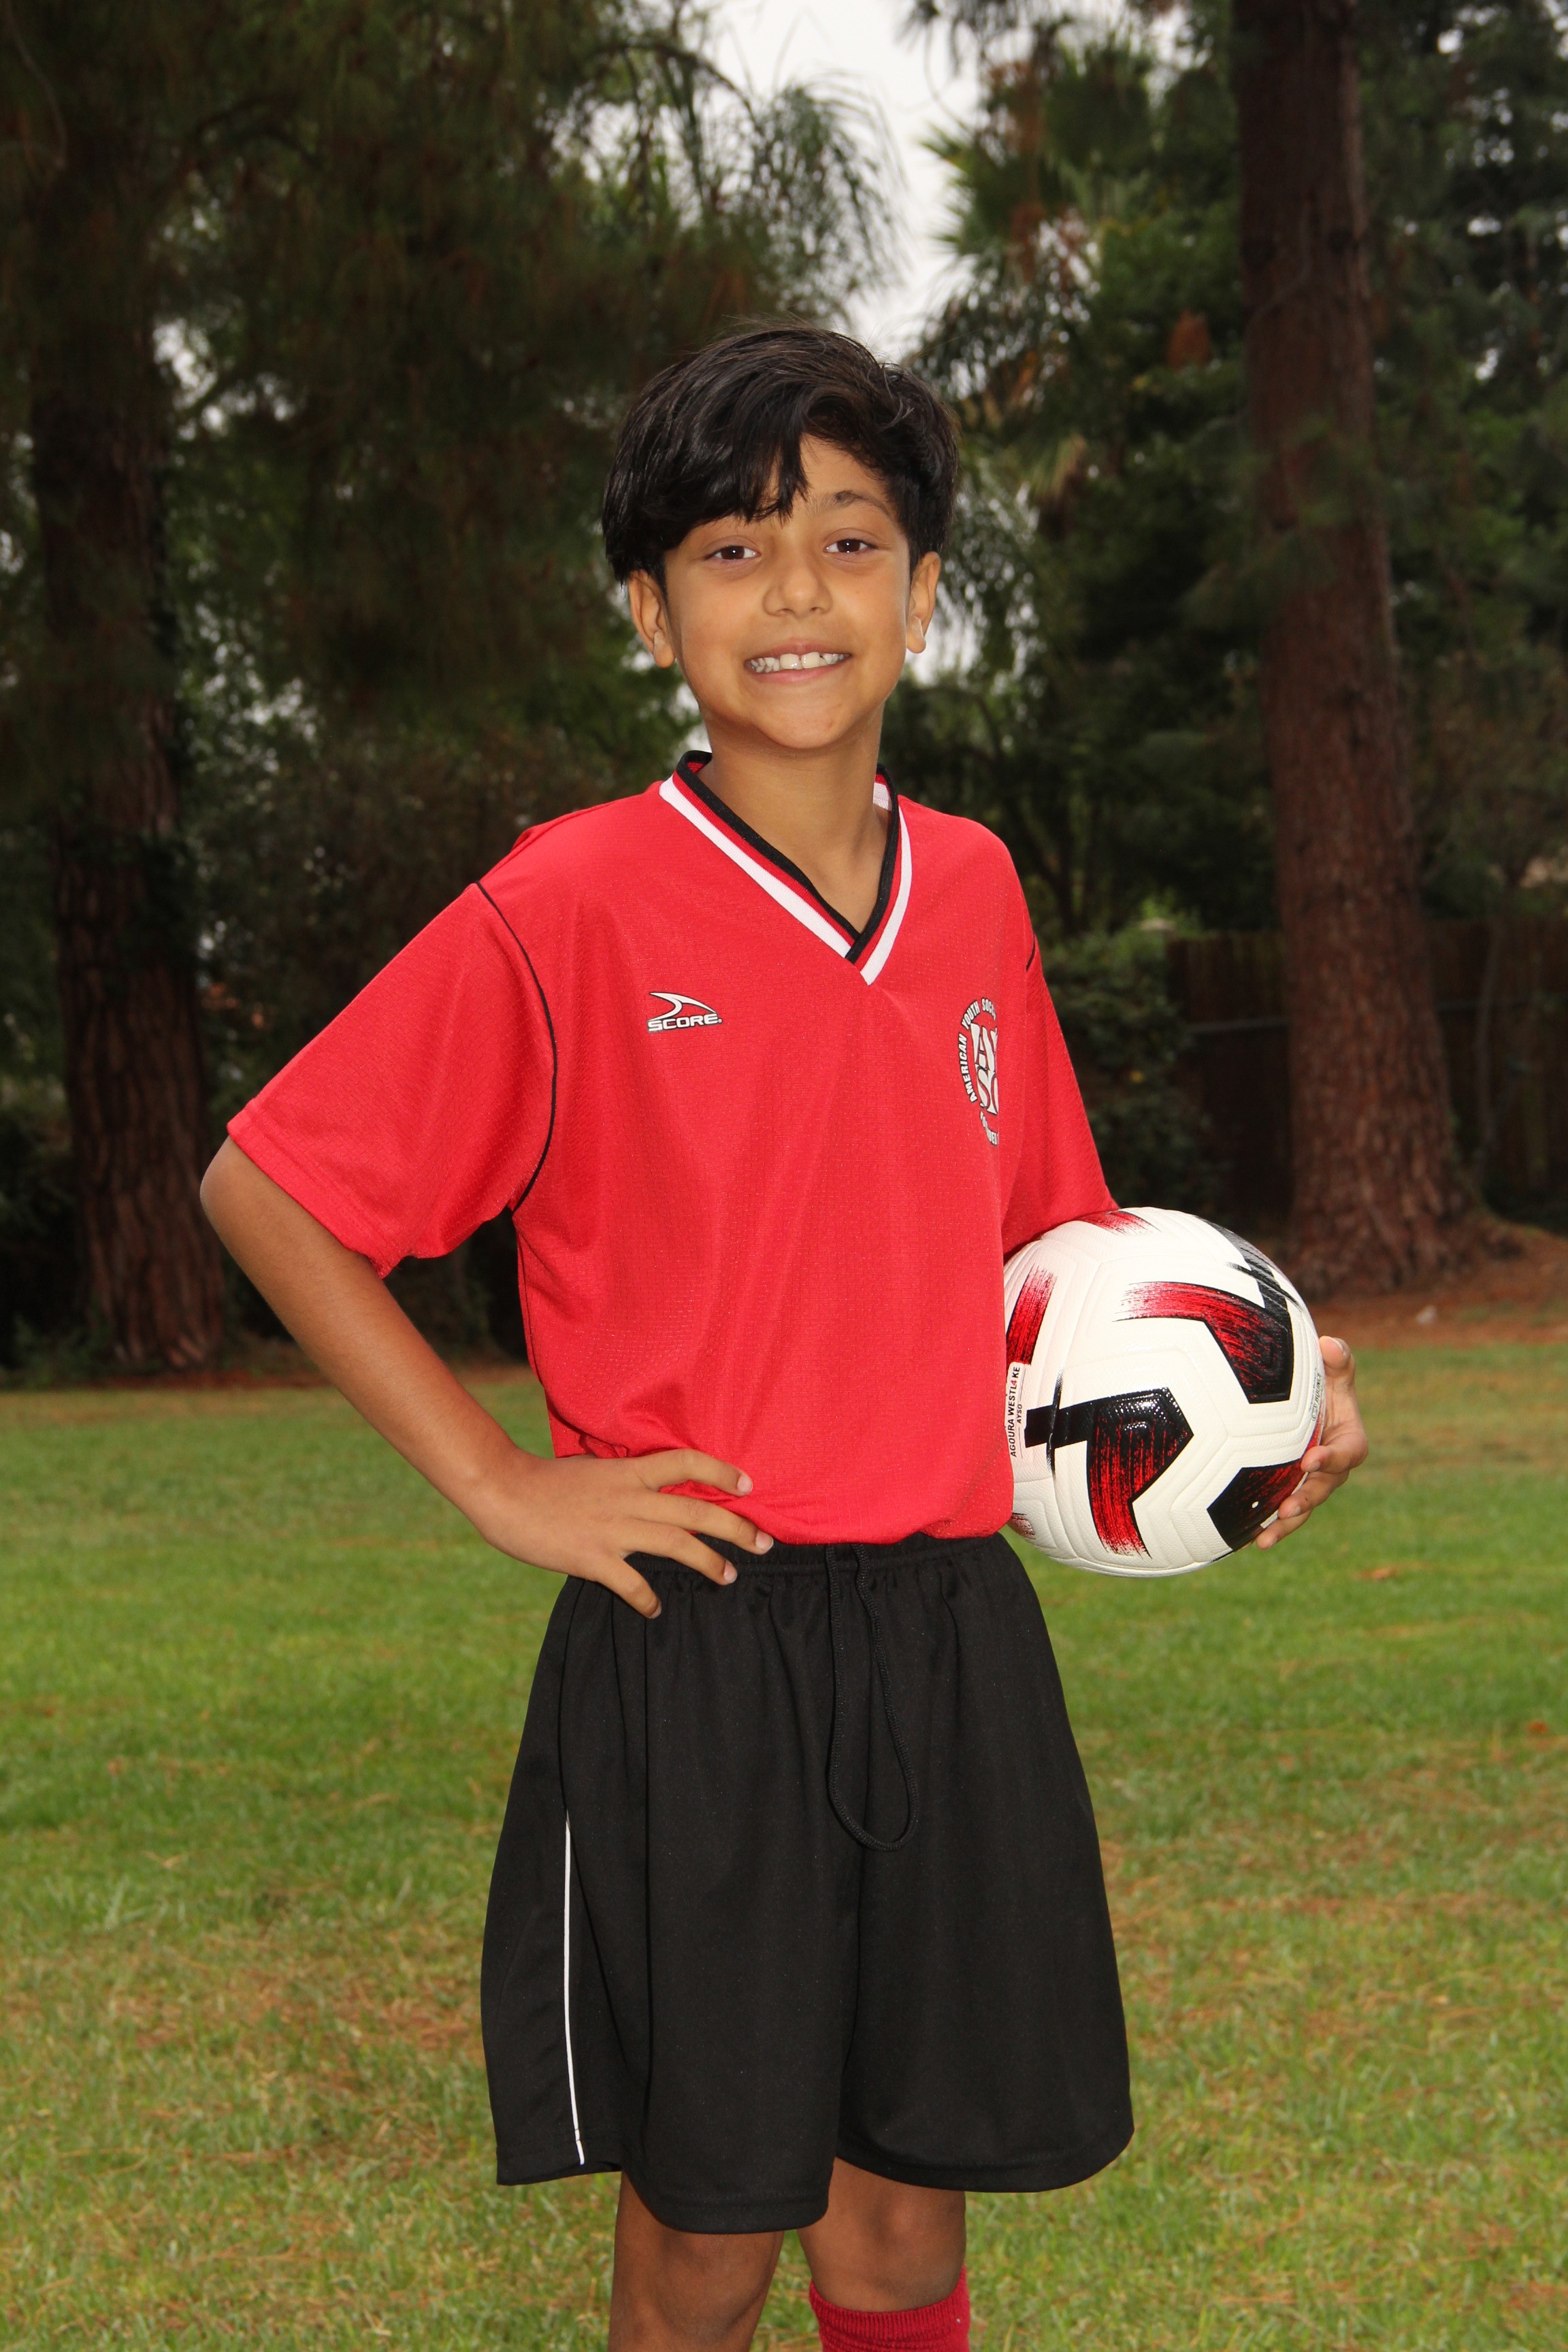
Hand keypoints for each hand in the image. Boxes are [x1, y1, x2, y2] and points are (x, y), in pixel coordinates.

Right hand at [466, 1447, 771, 1617]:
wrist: (504, 1491)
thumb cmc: (545, 1480)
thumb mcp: (593, 1469)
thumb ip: (624, 1481)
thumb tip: (648, 1491)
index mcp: (629, 1472)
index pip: (686, 1463)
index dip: (721, 1472)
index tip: (748, 1485)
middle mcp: (629, 1498)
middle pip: (695, 1511)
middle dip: (735, 1527)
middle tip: (764, 1543)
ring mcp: (613, 1529)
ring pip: (676, 1545)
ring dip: (709, 1562)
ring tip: (731, 1577)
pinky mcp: (592, 1558)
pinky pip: (632, 1584)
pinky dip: (648, 1599)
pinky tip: (656, 1610)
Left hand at [1255, 1334, 1367, 1548]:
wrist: (1295, 1395)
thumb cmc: (1318, 1377)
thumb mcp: (1332, 1365)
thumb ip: (1337, 1357)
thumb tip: (1329, 1346)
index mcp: (1348, 1438)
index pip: (1349, 1452)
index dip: (1333, 1458)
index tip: (1311, 1460)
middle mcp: (1330, 1465)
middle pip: (1324, 1488)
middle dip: (1307, 1500)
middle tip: (1288, 1507)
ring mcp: (1308, 1480)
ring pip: (1301, 1506)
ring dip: (1285, 1524)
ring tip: (1264, 1537)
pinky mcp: (1286, 1487)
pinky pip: (1278, 1509)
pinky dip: (1264, 1524)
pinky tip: (1244, 1539)